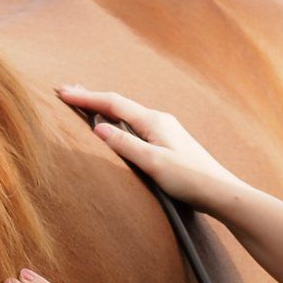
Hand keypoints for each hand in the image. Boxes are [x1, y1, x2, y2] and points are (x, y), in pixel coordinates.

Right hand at [54, 83, 239, 215]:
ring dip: (103, 106)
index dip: (86, 97)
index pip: (113, 103)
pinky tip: (114, 123)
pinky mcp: (168, 142)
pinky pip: (135, 123)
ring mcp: (164, 130)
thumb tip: (98, 127)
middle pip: (119, 103)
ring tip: (84, 102)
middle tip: (66, 90)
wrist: (221, 191)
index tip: (62, 92)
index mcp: (153, 121)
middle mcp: (159, 120)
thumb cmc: (189, 179)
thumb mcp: (153, 162)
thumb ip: (125, 144)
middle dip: (92, 97)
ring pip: (127, 113)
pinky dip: (117, 118)